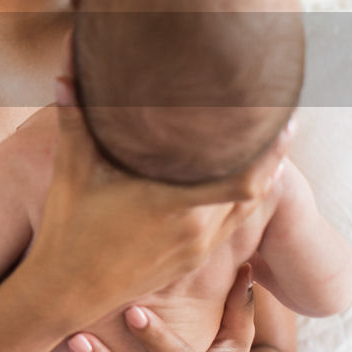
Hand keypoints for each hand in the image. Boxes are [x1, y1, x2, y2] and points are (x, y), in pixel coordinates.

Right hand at [18, 101, 288, 326]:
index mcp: (172, 203)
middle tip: (283, 118)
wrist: (66, 292)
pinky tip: (235, 181)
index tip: (285, 117)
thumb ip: (74, 113)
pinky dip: (238, 201)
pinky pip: (228, 226)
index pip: (244, 178)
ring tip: (268, 145)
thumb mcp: (71, 169)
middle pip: (253, 189)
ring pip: (244, 209)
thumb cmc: (66, 229)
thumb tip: (68, 58)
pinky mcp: (191, 260)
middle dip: (269, 155)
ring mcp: (196, 247)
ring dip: (257, 179)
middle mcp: (195, 228)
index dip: (270, 150)